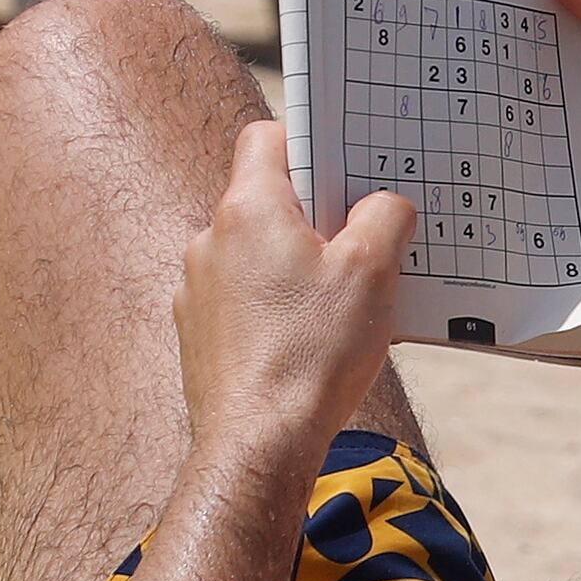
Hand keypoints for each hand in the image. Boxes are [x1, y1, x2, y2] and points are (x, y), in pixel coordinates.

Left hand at [174, 118, 411, 468]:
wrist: (258, 443)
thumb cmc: (311, 354)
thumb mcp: (372, 272)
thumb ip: (384, 217)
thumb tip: (383, 205)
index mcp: (248, 209)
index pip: (267, 138)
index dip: (309, 142)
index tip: (345, 168)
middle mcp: (210, 240)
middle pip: (265, 200)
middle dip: (314, 215)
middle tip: (359, 245)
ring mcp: (197, 289)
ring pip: (255, 254)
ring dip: (294, 266)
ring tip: (339, 304)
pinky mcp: (198, 333)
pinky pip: (242, 300)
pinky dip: (273, 307)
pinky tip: (308, 340)